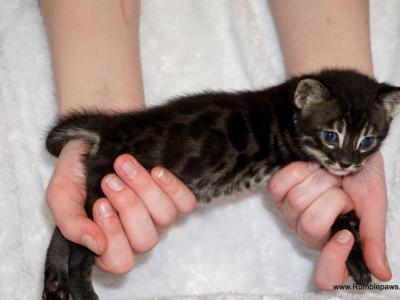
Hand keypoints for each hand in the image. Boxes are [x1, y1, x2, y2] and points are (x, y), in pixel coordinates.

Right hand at [46, 140, 195, 273]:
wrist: (93, 139)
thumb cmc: (77, 171)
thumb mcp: (61, 195)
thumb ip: (71, 223)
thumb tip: (96, 245)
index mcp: (108, 243)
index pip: (120, 261)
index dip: (113, 235)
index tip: (100, 203)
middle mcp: (136, 234)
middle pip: (145, 241)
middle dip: (128, 206)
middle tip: (109, 180)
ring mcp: (158, 216)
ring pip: (165, 218)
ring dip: (144, 189)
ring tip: (124, 164)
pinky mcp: (175, 197)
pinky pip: (186, 203)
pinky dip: (171, 187)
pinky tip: (155, 171)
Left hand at [268, 152, 390, 289]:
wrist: (347, 144)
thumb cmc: (360, 176)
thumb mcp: (372, 205)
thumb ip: (373, 238)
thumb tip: (381, 273)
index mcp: (334, 240)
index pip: (327, 276)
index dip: (333, 259)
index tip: (345, 236)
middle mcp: (309, 230)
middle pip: (311, 227)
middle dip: (332, 200)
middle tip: (340, 190)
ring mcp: (290, 211)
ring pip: (296, 203)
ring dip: (318, 182)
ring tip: (327, 176)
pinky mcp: (276, 190)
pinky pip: (278, 187)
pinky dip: (298, 172)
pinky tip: (309, 168)